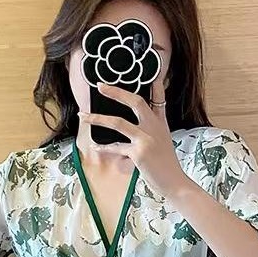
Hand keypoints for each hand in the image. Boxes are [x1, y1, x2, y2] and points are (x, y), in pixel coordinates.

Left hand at [77, 78, 182, 195]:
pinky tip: (94, 145)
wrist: (174, 182)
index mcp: (160, 123)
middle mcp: (154, 127)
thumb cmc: (166, 165)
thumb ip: (154, 129)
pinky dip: (104, 147)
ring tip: (83, 116)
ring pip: (118, 123)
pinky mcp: (138, 153)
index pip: (159, 99)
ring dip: (98, 118)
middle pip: (135, 102)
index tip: (150, 74)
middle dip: (116, 92)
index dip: (155, 85)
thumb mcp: (164, 141)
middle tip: (100, 86)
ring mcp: (146, 139)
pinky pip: (116, 147)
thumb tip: (140, 124)